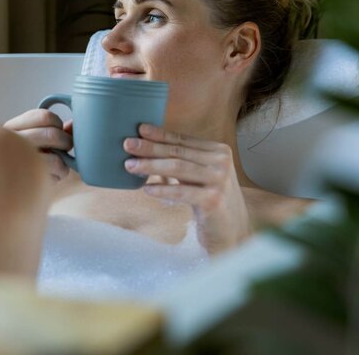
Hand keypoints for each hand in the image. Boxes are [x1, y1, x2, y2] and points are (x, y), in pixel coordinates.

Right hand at [4, 109, 72, 181]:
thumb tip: (72, 125)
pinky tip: (49, 177)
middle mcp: (11, 143)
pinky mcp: (24, 182)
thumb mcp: (27, 138)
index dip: (58, 123)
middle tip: (65, 148)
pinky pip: (52, 178)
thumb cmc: (16, 157)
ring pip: (55, 159)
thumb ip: (51, 129)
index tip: (57, 129)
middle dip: (66, 142)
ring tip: (59, 166)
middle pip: (52, 135)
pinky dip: (58, 177)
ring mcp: (18, 164)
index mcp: (12, 127)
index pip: (44, 116)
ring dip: (64, 162)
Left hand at [123, 124, 250, 252]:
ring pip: (178, 167)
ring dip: (151, 165)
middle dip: (150, 147)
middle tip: (127, 144)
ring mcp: (220, 181)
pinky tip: (146, 188)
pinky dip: (162, 189)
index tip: (139, 129)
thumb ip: (181, 160)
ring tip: (130, 165)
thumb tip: (145, 147)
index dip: (159, 134)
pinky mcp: (214, 200)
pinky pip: (182, 191)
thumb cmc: (209, 198)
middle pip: (178, 151)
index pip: (182, 140)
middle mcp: (221, 162)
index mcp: (218, 150)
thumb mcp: (198, 175)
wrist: (232, 230)